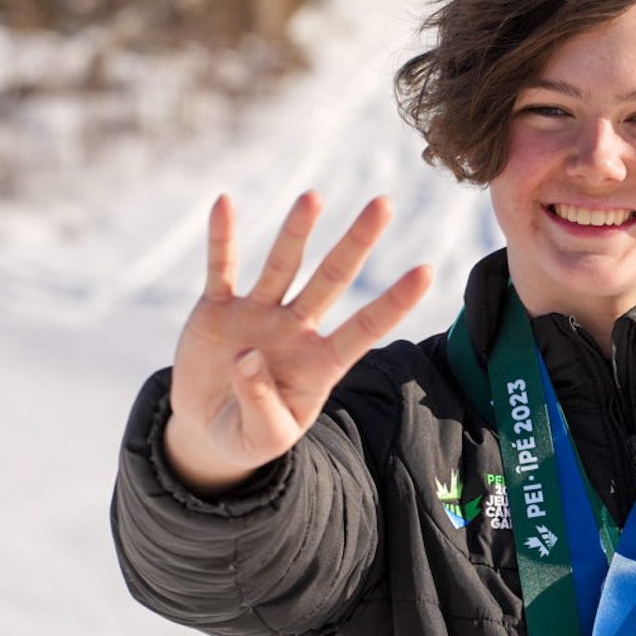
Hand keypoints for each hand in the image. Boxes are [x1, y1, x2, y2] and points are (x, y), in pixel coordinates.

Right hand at [163, 191, 432, 494]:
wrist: (208, 429)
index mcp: (321, 364)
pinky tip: (224, 205)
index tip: (426, 271)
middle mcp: (296, 330)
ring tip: (314, 197)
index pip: (366, 328)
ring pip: (283, 266)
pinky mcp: (218, 310)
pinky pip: (221, 269)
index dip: (395, 302)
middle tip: (383, 204)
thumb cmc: (249, 435)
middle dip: (357, 242)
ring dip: (297, 231)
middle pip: (332, 279)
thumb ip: (262, 406)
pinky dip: (222, 239)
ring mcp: (258, 314)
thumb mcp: (263, 438)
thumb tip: (248, 360)